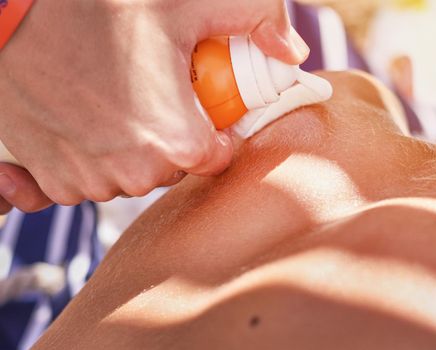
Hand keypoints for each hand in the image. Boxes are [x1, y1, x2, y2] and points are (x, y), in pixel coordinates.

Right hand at [0, 0, 308, 205]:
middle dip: (174, 138)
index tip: (203, 110)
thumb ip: (253, 20)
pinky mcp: (52, 177)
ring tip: (118, 100)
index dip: (215, 133)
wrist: (11, 13)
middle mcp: (131, 170)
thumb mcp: (186, 3)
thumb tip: (294, 50)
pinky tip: (87, 118)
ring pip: (134, 174)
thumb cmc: (97, 7)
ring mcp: (87, 178)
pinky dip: (96, 155)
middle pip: (174, 168)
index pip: (216, 159)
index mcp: (173, 139)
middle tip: (156, 94)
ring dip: (134, 147)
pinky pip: (93, 178)